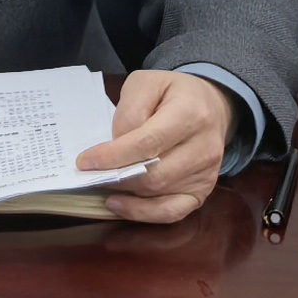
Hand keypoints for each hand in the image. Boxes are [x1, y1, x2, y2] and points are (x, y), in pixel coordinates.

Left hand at [79, 67, 236, 224]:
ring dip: (125, 193)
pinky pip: (171, 212)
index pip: (148, 142)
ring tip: (101, 185)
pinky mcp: (203, 192)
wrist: (212, 106)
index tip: (85, 162)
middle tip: (89, 175)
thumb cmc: (174, 93)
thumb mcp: (147, 83)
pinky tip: (120, 204)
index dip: (114, 156)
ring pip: (158, 194)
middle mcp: (204, 147)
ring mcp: (206, 173)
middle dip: (116, 176)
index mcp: (191, 114)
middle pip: (154, 173)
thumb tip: (116, 146)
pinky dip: (143, 213)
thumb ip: (130, 110)